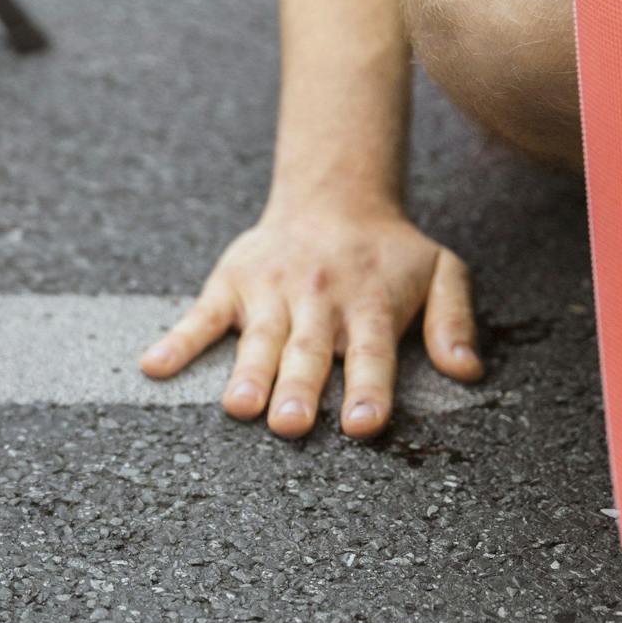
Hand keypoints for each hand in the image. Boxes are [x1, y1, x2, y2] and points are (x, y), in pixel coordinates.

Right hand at [139, 203, 482, 438]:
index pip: (372, 352)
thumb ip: (455, 321)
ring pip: (259, 339)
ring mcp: (271, 292)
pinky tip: (154, 367)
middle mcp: (320, 300)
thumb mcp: (441, 272)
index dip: (368, 388)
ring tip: (239, 407)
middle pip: (309, 351)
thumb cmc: (387, 253)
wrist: (331, 196)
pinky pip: (200, 317)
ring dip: (248, 373)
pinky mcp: (231, 285)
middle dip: (299, 388)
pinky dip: (176, 342)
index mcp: (370, 304)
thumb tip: (468, 372)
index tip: (361, 424)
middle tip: (290, 425)